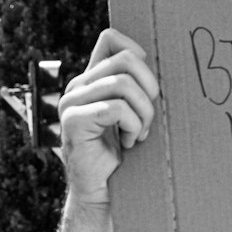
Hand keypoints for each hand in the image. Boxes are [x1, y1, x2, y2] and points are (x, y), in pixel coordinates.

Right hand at [58, 29, 159, 205]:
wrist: (102, 192)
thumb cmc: (120, 155)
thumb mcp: (132, 113)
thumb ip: (135, 87)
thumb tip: (160, 61)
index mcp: (91, 80)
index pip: (111, 38)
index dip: (137, 52)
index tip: (148, 86)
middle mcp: (77, 86)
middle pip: (126, 59)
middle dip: (150, 88)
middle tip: (150, 116)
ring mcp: (71, 103)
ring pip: (123, 84)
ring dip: (143, 113)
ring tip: (140, 133)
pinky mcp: (72, 121)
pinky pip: (115, 109)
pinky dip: (132, 127)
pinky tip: (129, 143)